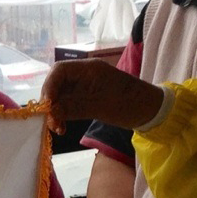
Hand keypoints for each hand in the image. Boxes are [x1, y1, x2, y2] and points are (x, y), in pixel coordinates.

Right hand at [42, 60, 165, 133]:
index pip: (60, 71)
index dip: (49, 87)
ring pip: (61, 96)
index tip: (46, 106)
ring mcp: (85, 86)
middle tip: (50, 121)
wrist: (150, 111)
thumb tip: (49, 112)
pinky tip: (62, 126)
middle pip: (57, 83)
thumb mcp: (100, 106)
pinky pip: (68, 104)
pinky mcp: (87, 98)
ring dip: (55, 111)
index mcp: (89, 69)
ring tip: (57, 128)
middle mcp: (84, 75)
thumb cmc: (129, 104)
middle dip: (50, 102)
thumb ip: (73, 107)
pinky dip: (63, 114)